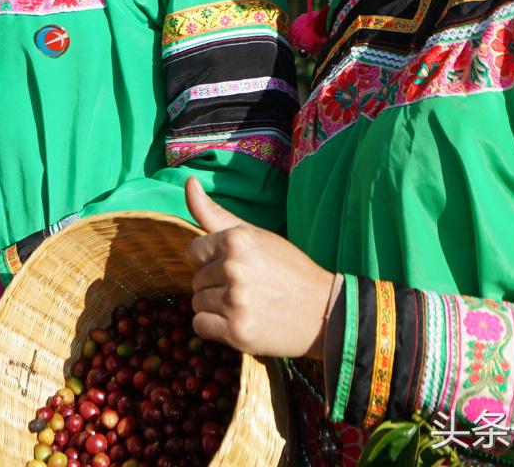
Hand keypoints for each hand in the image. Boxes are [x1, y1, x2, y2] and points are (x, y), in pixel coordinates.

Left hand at [185, 177, 339, 358]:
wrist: (324, 312)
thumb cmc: (288, 269)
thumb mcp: (255, 234)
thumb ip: (214, 212)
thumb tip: (189, 181)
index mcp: (236, 240)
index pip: (193, 252)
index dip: (212, 261)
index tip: (235, 268)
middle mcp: (233, 268)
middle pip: (196, 280)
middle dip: (215, 285)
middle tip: (249, 289)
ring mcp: (235, 300)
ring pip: (197, 304)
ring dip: (216, 308)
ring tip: (247, 305)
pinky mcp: (237, 331)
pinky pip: (201, 326)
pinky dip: (214, 328)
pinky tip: (238, 322)